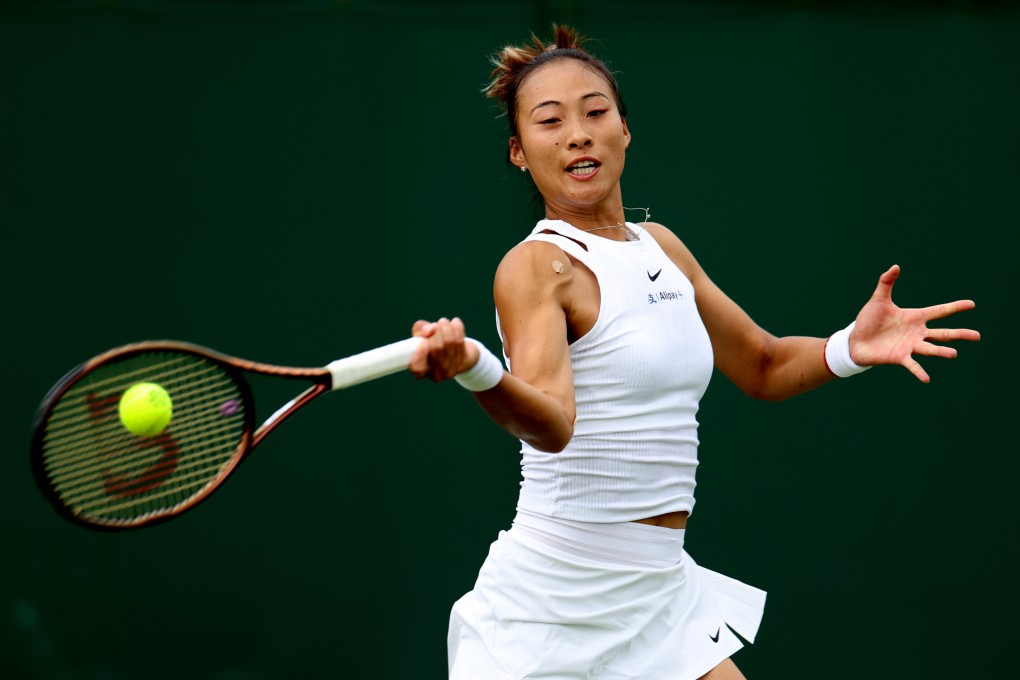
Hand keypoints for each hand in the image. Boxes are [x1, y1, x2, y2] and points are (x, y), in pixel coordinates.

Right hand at [408, 317, 479, 382]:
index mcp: (422, 371)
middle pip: (436, 348)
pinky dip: (457, 328)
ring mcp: (451, 370)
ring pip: (449, 342)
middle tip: (435, 325)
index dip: (420, 355)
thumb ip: (419, 330)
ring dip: (445, 327)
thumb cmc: (433, 343)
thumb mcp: (421, 336)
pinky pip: (460, 341)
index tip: (423, 341)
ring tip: (443, 321)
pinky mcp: (464, 362)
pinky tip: (455, 322)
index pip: (418, 368)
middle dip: (435, 331)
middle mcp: (436, 374)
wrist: (459, 352)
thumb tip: (429, 330)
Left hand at [850, 265, 979, 381]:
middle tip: (977, 336)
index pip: (940, 311)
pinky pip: (912, 365)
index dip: (955, 307)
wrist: (855, 340)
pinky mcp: (899, 357)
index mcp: (915, 317)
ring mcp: (910, 346)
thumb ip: (886, 283)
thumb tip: (895, 266)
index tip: (972, 304)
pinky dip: (919, 372)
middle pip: (943, 333)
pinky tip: (927, 379)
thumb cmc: (869, 320)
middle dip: (960, 334)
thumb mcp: (878, 300)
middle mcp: (917, 332)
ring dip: (941, 352)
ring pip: (930, 349)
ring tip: (953, 354)